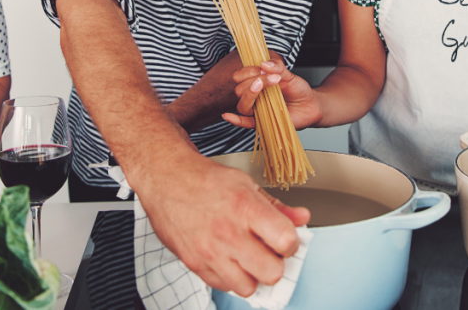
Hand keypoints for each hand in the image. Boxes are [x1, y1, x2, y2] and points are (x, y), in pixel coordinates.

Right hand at [138, 151, 309, 295]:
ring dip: (253, 275)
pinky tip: (229, 259)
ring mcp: (210, 252)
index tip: (285, 239)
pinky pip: (224, 287)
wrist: (166, 179)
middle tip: (268, 251)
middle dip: (275, 263)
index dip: (291, 242)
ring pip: (248, 287)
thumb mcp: (246, 184)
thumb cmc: (205, 180)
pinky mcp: (195, 264)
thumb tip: (301, 218)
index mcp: (246, 208)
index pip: (286, 241)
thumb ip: (277, 206)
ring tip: (248, 258)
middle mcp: (228, 233)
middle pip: (271, 272)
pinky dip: (230, 277)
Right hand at [223, 57, 321, 130]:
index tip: (263, 68)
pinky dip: (235, 120)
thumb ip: (278, 67)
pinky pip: (245, 123)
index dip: (248, 71)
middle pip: (239, 90)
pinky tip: (228, 116)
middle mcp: (253, 97)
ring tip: (263, 85)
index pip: (240, 76)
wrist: (310, 105)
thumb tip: (264, 63)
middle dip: (253, 81)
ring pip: (242, 104)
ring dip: (250, 94)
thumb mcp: (289, 75)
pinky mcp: (262, 123)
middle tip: (272, 78)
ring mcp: (257, 110)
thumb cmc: (298, 90)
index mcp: (256, 83)